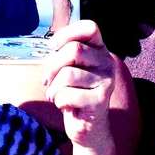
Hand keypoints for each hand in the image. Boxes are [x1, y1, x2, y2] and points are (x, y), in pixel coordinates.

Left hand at [42, 20, 115, 148]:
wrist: (88, 125)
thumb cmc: (73, 93)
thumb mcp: (69, 68)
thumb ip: (63, 53)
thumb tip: (52, 43)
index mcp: (99, 50)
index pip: (90, 28)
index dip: (67, 33)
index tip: (53, 47)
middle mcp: (107, 62)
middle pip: (74, 50)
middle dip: (52, 66)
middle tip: (47, 80)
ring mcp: (106, 81)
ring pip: (67, 74)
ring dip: (53, 88)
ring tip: (56, 95)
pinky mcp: (100, 100)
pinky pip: (67, 94)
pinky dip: (59, 101)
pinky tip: (66, 106)